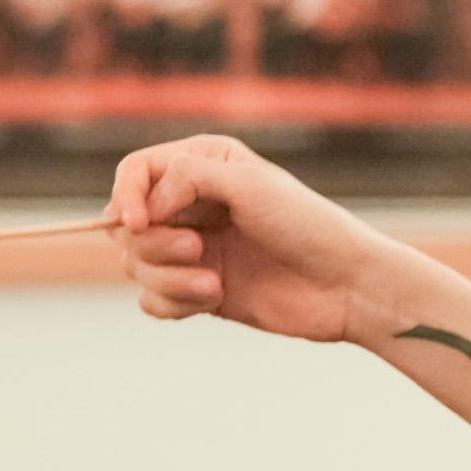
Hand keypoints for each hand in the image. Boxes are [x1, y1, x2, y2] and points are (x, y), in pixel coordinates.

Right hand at [105, 134, 393, 341]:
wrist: (345, 286)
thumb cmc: (306, 226)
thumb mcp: (249, 184)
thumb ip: (188, 177)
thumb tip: (143, 207)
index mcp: (204, 166)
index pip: (135, 172)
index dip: (126, 196)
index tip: (141, 221)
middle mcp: (192, 206)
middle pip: (125, 224)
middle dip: (152, 243)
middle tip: (198, 250)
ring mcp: (193, 251)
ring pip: (136, 265)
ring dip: (167, 279)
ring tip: (213, 285)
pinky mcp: (198, 292)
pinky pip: (152, 302)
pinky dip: (172, 304)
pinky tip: (213, 300)